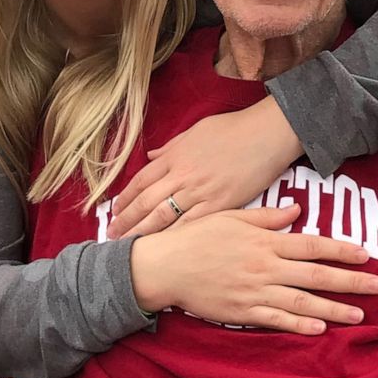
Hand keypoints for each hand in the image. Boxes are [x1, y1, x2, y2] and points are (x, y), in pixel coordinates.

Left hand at [108, 96, 302, 238]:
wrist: (266, 134)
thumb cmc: (234, 129)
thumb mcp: (196, 131)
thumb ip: (171, 147)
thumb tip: (152, 155)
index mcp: (174, 156)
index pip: (141, 181)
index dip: (125, 198)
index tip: (115, 211)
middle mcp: (182, 175)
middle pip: (145, 202)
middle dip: (126, 221)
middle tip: (111, 236)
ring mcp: (200, 192)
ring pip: (163, 217)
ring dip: (143, 232)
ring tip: (128, 246)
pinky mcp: (220, 205)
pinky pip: (192, 224)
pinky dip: (174, 237)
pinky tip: (164, 248)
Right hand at [129, 206, 377, 334]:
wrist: (165, 265)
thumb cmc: (196, 236)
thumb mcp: (230, 216)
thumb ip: (265, 216)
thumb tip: (295, 211)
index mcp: (264, 241)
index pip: (311, 245)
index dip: (341, 251)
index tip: (366, 255)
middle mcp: (265, 267)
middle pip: (315, 276)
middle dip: (350, 282)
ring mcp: (255, 292)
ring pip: (302, 302)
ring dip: (333, 309)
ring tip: (359, 315)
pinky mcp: (242, 312)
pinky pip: (276, 320)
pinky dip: (299, 325)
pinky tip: (320, 328)